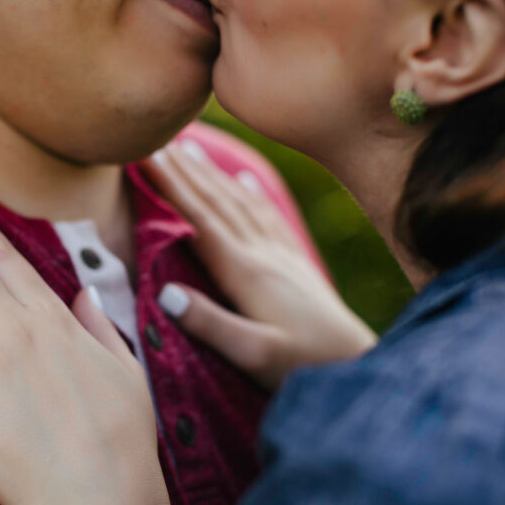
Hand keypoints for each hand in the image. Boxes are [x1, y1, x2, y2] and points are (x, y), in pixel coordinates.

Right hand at [141, 144, 376, 389]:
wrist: (359, 366)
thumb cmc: (304, 367)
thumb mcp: (254, 356)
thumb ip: (210, 325)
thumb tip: (164, 292)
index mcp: (245, 273)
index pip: (198, 219)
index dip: (170, 185)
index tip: (145, 153)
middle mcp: (263, 254)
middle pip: (217, 201)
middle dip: (183, 168)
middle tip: (155, 137)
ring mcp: (283, 256)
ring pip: (241, 202)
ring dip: (211, 174)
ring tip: (188, 148)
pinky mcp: (298, 265)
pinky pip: (270, 217)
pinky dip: (252, 193)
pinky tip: (245, 179)